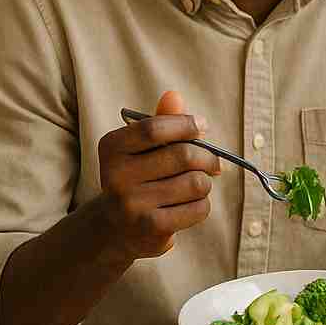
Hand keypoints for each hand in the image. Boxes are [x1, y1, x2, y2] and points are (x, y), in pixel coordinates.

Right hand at [95, 90, 219, 261]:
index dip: (186, 124)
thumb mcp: (140, 148)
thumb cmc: (136, 178)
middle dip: (207, 157)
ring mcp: (133, 204)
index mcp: (112, 148)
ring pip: (196, 183)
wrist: (115, 228)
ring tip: (195, 186)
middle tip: (213, 162)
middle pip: (183, 156)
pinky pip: (198, 208)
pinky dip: (202, 204)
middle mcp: (116, 176)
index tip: (202, 126)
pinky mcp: (151, 228)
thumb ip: (159, 122)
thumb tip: (174, 96)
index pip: (154, 128)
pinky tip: (188, 205)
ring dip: (205, 183)